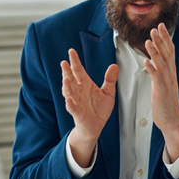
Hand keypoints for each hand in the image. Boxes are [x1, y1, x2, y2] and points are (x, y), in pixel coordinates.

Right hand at [61, 48, 118, 166]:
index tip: (71, 52)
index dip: (75, 62)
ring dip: (66, 87)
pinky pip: (73, 108)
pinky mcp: (77, 113)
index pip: (79, 71)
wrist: (96, 126)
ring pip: (69, 93)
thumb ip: (110, 80)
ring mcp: (77, 102)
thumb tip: (114, 66)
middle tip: (64, 62)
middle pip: (71, 79)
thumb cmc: (99, 109)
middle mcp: (79, 92)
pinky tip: (69, 100)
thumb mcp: (108, 93)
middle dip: (67, 71)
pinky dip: (70, 104)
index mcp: (85, 84)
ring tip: (65, 80)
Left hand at [144, 23, 178, 160]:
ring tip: (149, 40)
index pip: (169, 51)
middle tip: (155, 27)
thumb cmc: (166, 103)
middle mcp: (171, 75)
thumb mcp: (165, 83)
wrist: (172, 120)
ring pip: (162, 63)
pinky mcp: (161, 91)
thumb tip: (157, 60)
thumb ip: (162, 71)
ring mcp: (167, 82)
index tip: (161, 26)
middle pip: (167, 54)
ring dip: (155, 51)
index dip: (165, 38)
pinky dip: (151, 68)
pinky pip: (156, 78)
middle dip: (161, 40)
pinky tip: (146, 61)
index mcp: (171, 72)